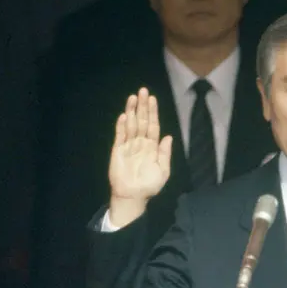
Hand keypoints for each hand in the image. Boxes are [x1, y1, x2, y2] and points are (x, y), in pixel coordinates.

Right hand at [108, 87, 173, 226]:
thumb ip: (165, 153)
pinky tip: (124, 115)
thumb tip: (169, 136)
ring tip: (133, 97)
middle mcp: (140, 143)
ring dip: (131, 111)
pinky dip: (122, 126)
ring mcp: (128, 146)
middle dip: (142, 106)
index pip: (153, 125)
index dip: (153, 112)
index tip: (153, 99)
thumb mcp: (163, 170)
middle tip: (143, 91)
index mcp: (152, 146)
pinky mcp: (117, 151)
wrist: (134, 196)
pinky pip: (120, 136)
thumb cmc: (150, 185)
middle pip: (142, 121)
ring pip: (131, 125)